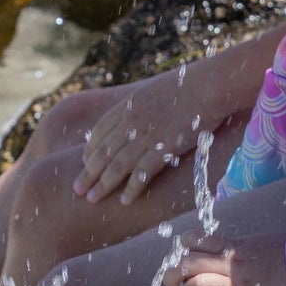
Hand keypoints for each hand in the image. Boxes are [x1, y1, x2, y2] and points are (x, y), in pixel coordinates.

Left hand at [74, 75, 216, 205]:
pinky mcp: (164, 147)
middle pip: (102, 151)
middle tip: (77, 189)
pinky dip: (132, 187)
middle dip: (87, 172)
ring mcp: (146, 135)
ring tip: (92, 199)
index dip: (90, 149)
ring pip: (117, 165)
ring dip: (102, 184)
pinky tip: (125, 200)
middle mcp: (132, 122)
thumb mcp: (155, 90)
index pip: (100, 131)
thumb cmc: (188, 86)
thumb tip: (143, 113)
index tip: (84, 163)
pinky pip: (142, 172)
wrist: (208, 85)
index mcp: (128, 106)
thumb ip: (143, 105)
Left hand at [162, 232, 285, 285]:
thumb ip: (242, 246)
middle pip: (188, 265)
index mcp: (236, 247)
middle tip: (174, 282)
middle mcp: (233, 266)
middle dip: (174, 274)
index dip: (182, 250)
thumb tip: (226, 248)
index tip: (181, 257)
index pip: (195, 242)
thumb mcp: (263, 242)